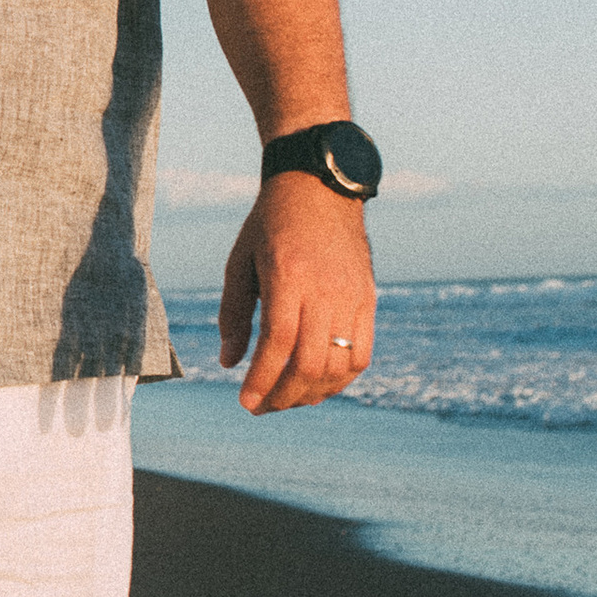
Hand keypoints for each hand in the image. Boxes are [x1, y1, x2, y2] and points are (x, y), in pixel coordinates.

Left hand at [218, 176, 375, 412]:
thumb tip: (228, 363)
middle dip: (282, 396)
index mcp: (288, 276)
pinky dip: (340, 380)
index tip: (246, 403)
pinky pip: (361, 355)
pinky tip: (317, 386)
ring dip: (310, 394)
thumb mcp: (240, 262)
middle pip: (309, 363)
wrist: (321, 189)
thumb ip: (233, 314)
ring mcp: (352, 297)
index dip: (262, 380)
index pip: (278, 343)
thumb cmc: (271, 224)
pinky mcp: (368, 301)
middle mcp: (324, 289)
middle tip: (261, 408)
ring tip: (285, 399)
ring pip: (337, 366)